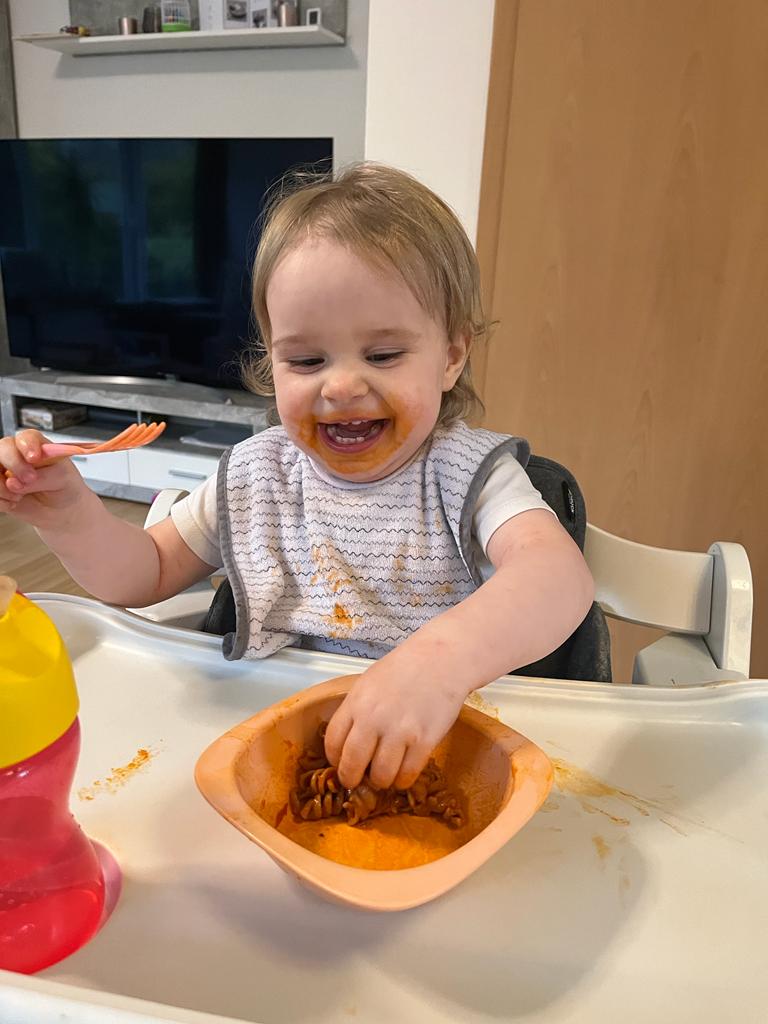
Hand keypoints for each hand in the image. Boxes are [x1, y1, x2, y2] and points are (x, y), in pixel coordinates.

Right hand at [0, 429, 90, 529]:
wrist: (59, 510)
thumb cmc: (63, 487)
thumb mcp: (62, 478)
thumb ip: (42, 476)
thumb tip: (15, 482)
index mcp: (35, 445)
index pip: (26, 438)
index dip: (28, 446)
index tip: (34, 458)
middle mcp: (15, 454)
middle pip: (3, 448)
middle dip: (15, 464)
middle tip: (30, 479)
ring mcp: (2, 469)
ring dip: (4, 487)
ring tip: (20, 496)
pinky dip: (3, 501)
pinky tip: (14, 502)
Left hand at [323, 659, 467, 790]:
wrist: (441, 659)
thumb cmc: (404, 668)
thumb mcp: (368, 683)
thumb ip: (355, 711)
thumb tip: (345, 743)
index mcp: (356, 703)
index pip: (333, 743)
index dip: (335, 760)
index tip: (341, 764)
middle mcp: (374, 719)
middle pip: (351, 765)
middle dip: (351, 779)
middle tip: (357, 781)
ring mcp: (400, 731)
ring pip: (381, 776)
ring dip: (380, 780)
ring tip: (385, 774)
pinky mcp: (424, 741)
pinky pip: (407, 774)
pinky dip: (403, 780)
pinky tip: (403, 772)